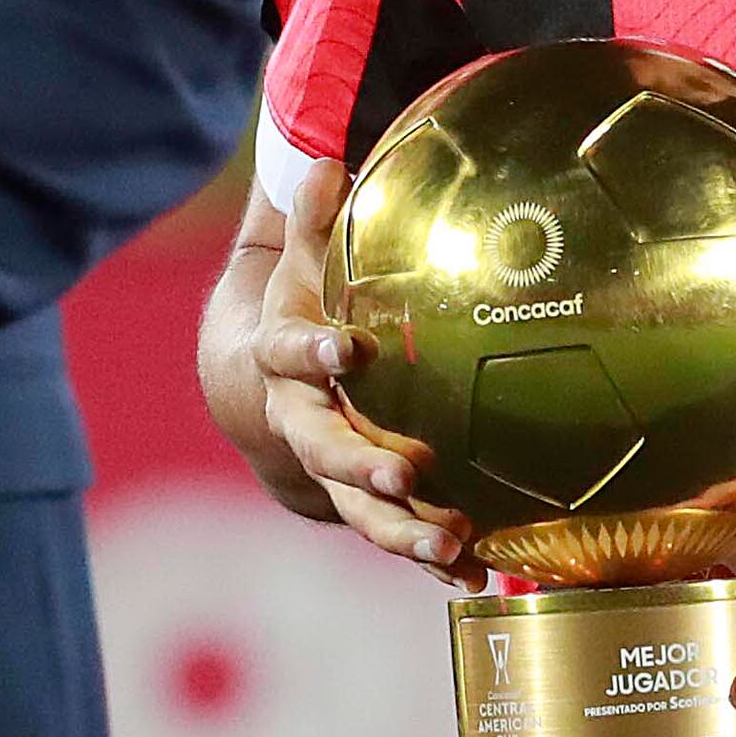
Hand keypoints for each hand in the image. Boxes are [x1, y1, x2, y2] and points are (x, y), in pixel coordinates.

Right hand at [203, 160, 474, 579]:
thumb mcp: (301, 265)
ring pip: (360, 509)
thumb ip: (316, 223)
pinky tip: (474, 575)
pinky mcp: (364, 500)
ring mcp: (333, 469)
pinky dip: (431, 557)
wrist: (261, 389)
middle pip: (325, 450)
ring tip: (453, 546)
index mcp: (287, 361)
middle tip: (405, 473)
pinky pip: (395, 532)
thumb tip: (327, 161)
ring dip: (403, 531)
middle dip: (362, 465)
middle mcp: (304, 422)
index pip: (292, 355)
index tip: (346, 349)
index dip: (315, 354)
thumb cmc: (299, 312)